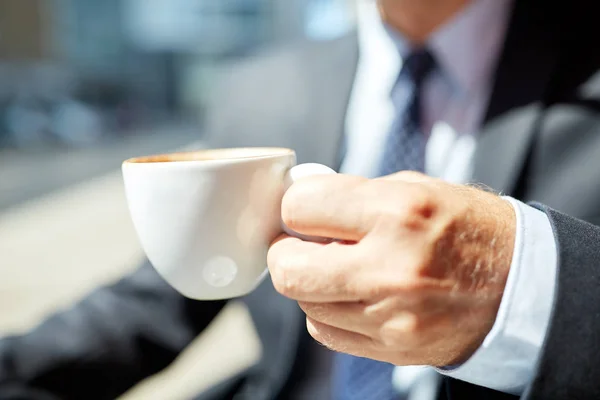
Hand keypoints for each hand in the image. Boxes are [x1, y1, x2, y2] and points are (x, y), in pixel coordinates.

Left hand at [267, 171, 515, 366]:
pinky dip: (328, 311)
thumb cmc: (467, 228)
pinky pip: (326, 332)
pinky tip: (352, 295)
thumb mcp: (415, 188)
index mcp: (397, 212)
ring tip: (340, 268)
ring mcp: (391, 316)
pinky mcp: (392, 348)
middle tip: (303, 243)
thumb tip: (301, 204)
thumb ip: (354, 194)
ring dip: (311, 282)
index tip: (306, 209)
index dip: (296, 205)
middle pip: (288, 268)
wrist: (521, 285)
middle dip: (287, 251)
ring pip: (305, 303)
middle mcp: (390, 267)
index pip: (300, 207)